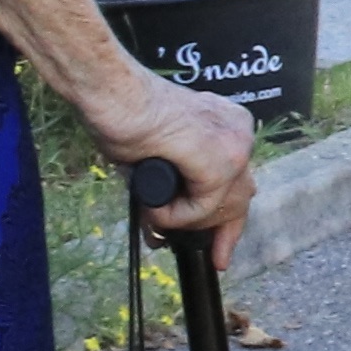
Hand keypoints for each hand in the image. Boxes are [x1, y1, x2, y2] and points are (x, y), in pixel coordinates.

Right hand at [87, 73, 261, 248]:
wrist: (111, 93)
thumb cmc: (123, 117)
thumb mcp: (157, 162)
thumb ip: (171, 191)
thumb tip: (164, 231)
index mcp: (229, 125)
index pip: (240, 183)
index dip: (229, 223)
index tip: (219, 254)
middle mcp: (240, 132)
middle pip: (239, 198)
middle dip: (217, 232)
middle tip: (207, 257)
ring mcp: (234, 144)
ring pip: (220, 207)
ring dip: (185, 221)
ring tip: (154, 213)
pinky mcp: (220, 158)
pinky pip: (204, 206)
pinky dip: (176, 215)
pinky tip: (156, 206)